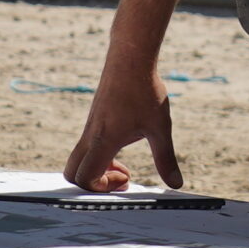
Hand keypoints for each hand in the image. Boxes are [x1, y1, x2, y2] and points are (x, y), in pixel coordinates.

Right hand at [63, 67, 181, 191]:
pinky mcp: (94, 119)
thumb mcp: (160, 128)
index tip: (127, 177)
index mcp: (103, 141)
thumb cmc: (145, 91)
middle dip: (93, 184)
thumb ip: (165, 159)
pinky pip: (86, 146)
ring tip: (124, 164)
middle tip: (121, 177)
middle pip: (72, 172)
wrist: (130, 58)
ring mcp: (89, 127)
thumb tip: (176, 185)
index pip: (84, 177)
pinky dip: (99, 155)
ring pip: (79, 158)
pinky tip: (124, 142)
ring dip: (98, 168)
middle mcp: (90, 136)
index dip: (101, 188)